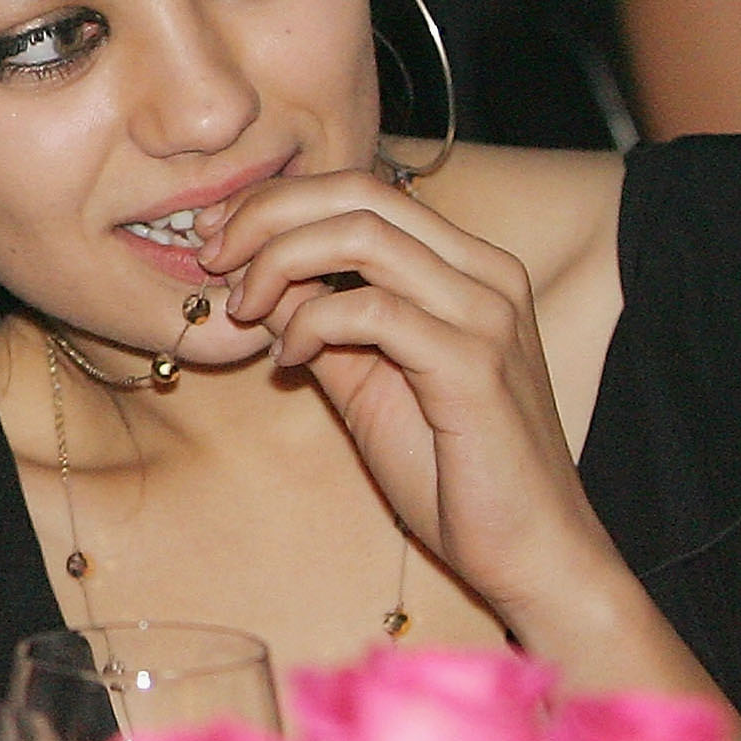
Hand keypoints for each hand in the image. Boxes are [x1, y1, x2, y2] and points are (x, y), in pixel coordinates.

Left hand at [195, 171, 615, 621]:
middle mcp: (485, 272)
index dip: (276, 201)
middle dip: (265, 214)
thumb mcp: (366, 377)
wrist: (529, 551)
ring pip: (359, 235)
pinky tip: (291, 362)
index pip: (360, 189)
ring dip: (278, 261)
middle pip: (356, 193)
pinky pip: (370, 311)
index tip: (215, 236)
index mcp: (466, 264)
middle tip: (211, 256)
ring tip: (243, 307)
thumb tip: (254, 279)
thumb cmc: (451, 469)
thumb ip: (319, 320)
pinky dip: (311, 323)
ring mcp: (485, 313)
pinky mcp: (473, 364)